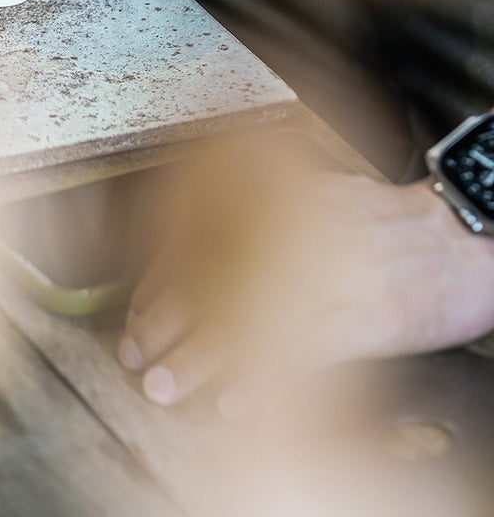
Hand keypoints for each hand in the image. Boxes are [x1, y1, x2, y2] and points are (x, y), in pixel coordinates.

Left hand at [118, 143, 493, 409]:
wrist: (463, 240)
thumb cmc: (390, 225)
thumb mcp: (317, 199)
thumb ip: (264, 220)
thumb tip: (201, 252)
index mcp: (283, 201)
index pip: (202, 237)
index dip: (163, 280)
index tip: (140, 312)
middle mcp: (298, 232)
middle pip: (213, 277)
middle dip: (166, 322)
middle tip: (137, 354)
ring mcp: (328, 275)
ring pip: (247, 318)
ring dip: (198, 358)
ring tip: (165, 386)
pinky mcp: (361, 317)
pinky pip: (298, 353)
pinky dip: (262, 379)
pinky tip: (233, 401)